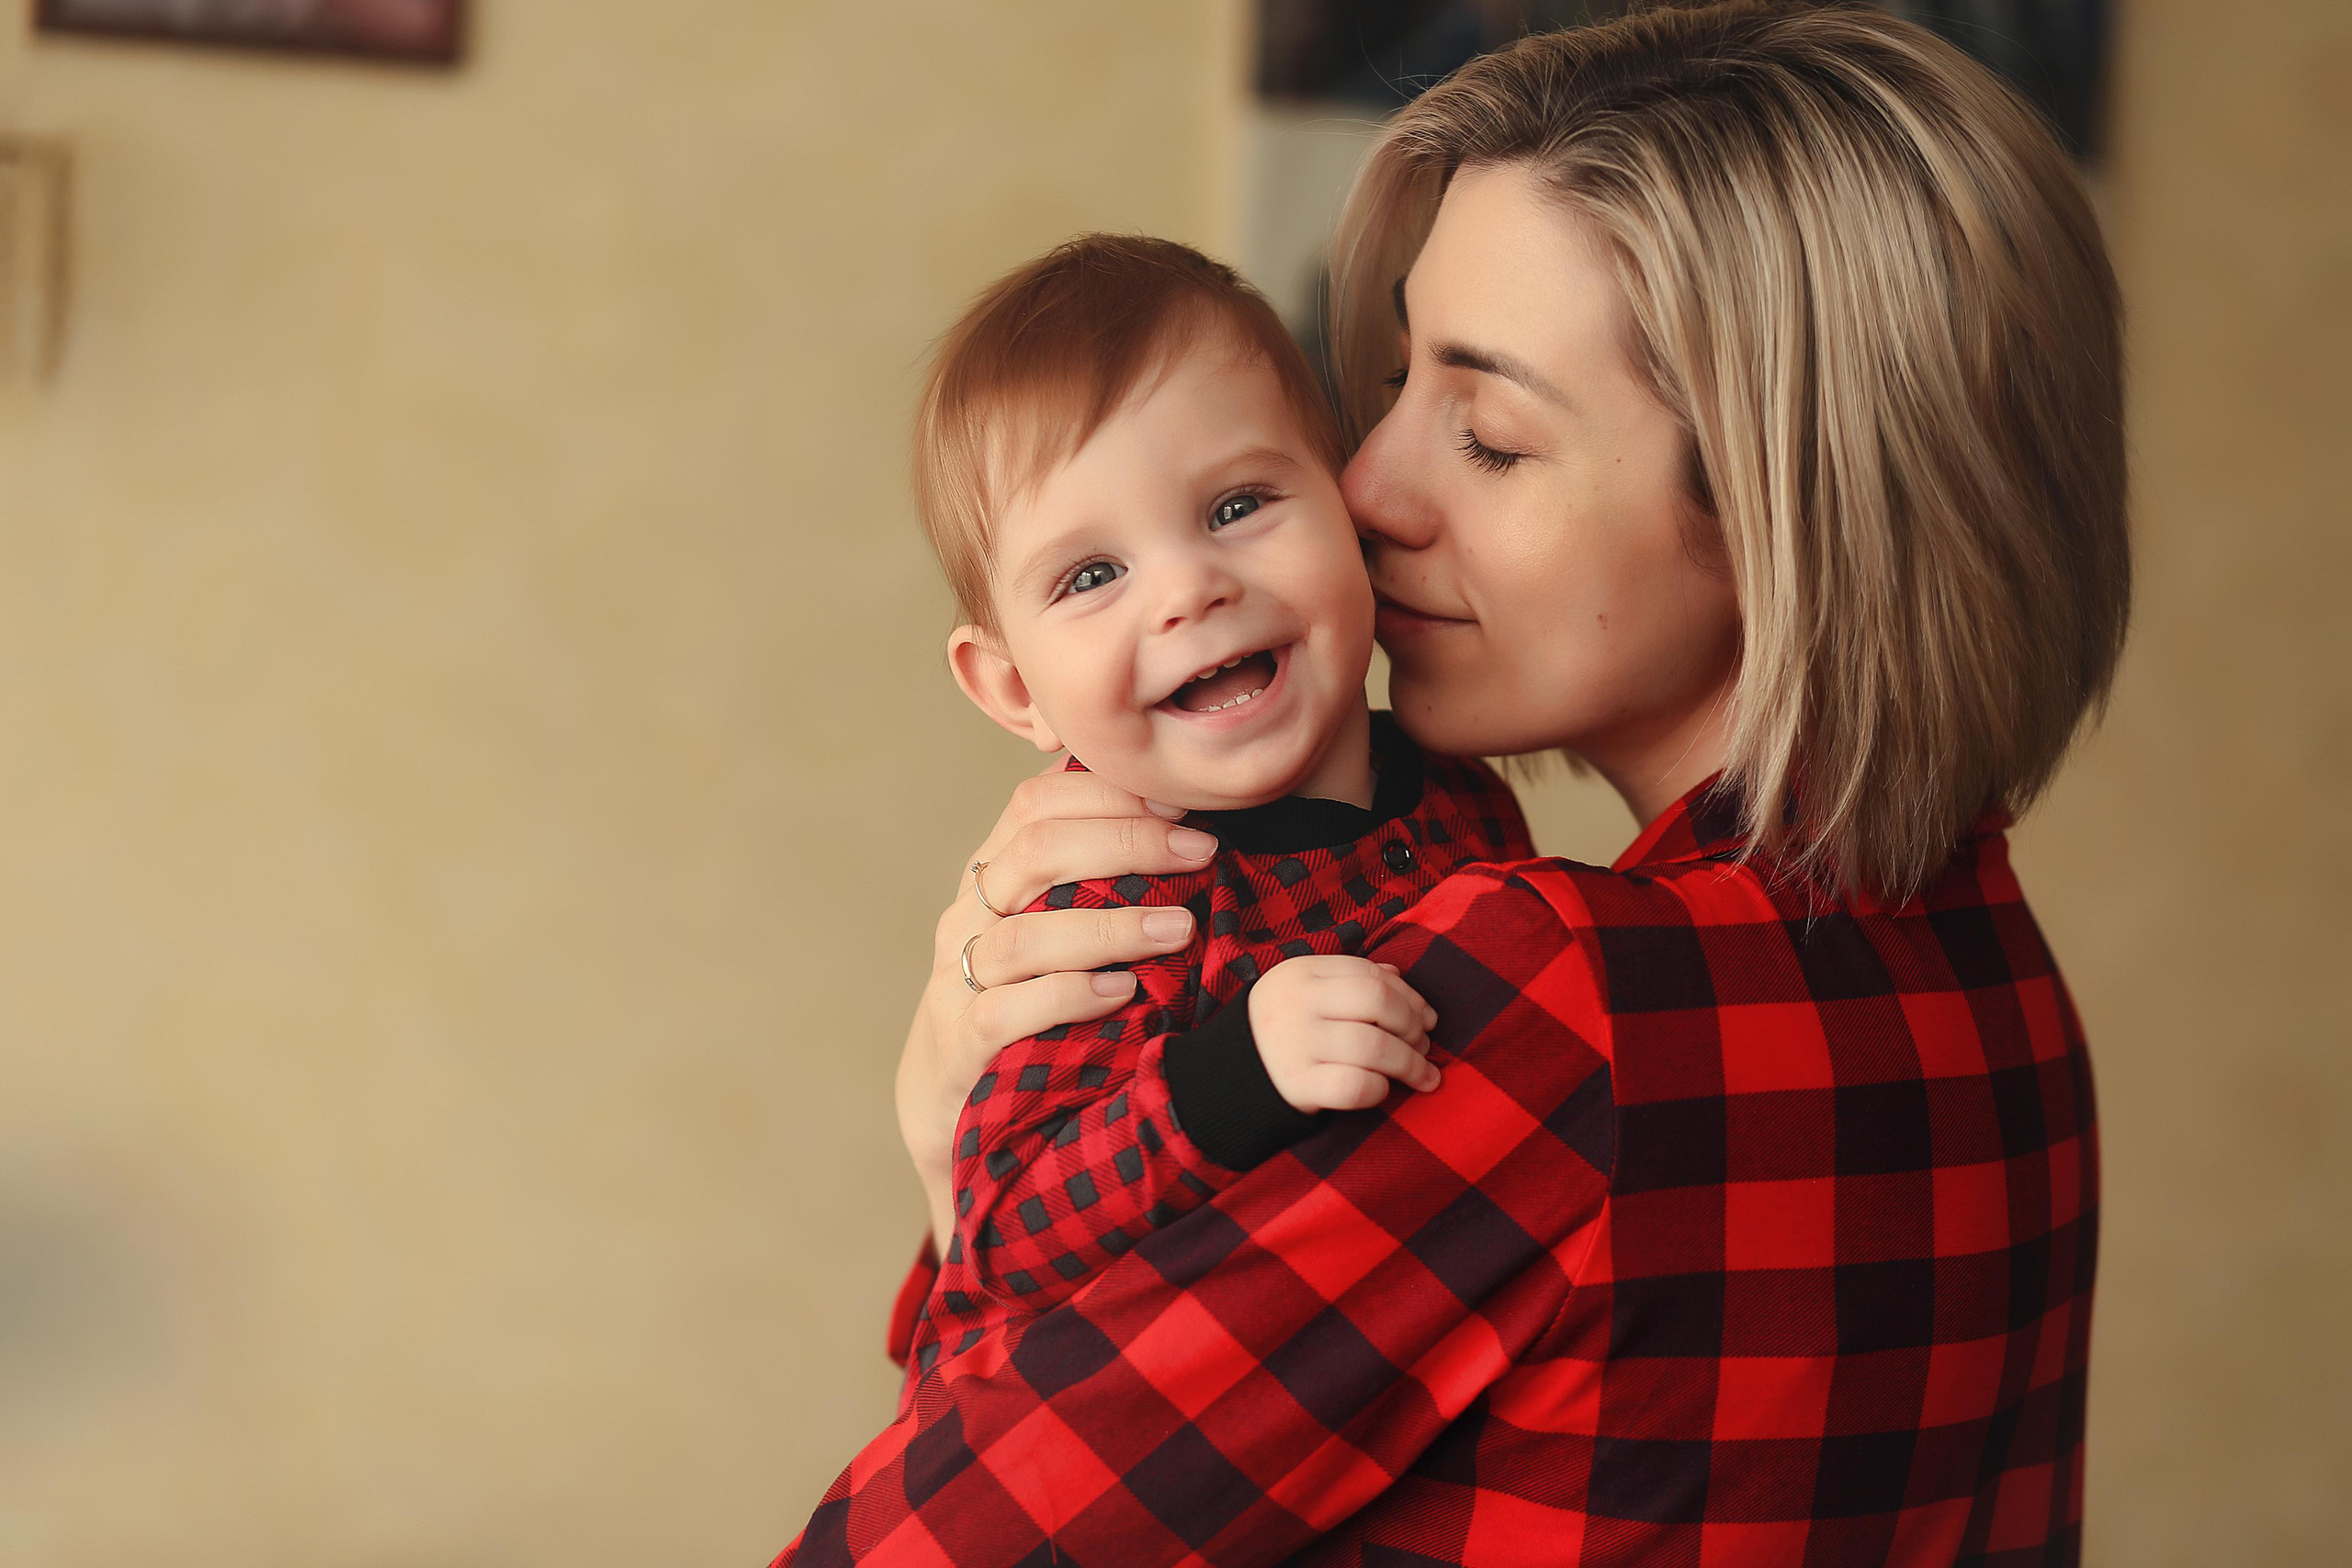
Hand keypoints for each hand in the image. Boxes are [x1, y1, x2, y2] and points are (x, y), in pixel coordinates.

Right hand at [896, 758, 1219, 1243]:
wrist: (951, 1088)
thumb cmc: (1027, 990)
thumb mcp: (1051, 919)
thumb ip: (1094, 872)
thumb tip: (1184, 817)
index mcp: (993, 871)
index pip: (1036, 803)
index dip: (1108, 793)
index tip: (1183, 803)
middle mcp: (970, 914)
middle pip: (1035, 852)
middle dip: (1126, 842)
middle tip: (1200, 853)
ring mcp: (960, 977)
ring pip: (1025, 935)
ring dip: (1111, 926)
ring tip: (1180, 928)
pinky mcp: (963, 1041)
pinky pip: (1006, 1011)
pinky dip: (1068, 996)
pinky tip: (1122, 992)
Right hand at [1248, 956, 1440, 1114]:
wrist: (1231, 1073)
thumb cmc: (1285, 1027)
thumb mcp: (1308, 991)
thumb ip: (1351, 980)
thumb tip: (1401, 980)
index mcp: (1303, 972)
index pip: (1371, 975)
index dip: (1410, 997)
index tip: (1428, 1019)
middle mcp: (1298, 1003)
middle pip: (1378, 1003)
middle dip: (1413, 1027)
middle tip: (1424, 1047)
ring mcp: (1296, 1044)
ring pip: (1373, 1046)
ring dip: (1409, 1063)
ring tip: (1423, 1075)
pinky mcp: (1296, 1085)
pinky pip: (1355, 1086)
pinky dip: (1379, 1089)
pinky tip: (1383, 1090)